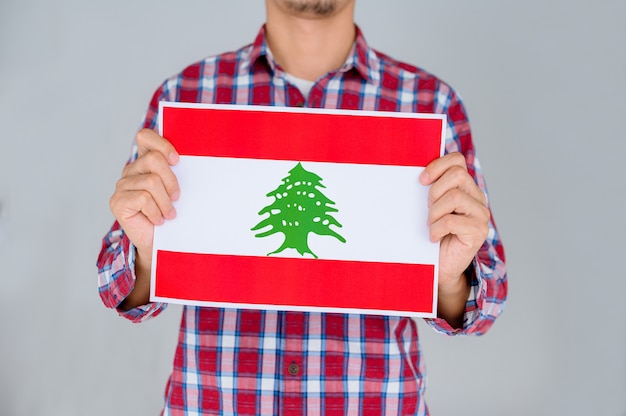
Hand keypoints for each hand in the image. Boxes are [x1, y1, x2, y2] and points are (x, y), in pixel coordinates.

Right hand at [109, 129, 179, 260]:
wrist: (160, 242)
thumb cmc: (171, 214)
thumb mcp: (177, 189)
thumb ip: (178, 172)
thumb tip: (194, 159)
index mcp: (145, 163)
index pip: (145, 137)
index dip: (162, 144)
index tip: (177, 161)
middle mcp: (131, 171)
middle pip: (154, 160)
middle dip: (171, 181)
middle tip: (177, 198)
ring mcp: (122, 186)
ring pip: (151, 182)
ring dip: (166, 202)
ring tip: (169, 214)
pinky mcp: (117, 202)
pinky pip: (143, 198)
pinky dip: (156, 212)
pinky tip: (158, 220)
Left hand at [420, 153, 489, 325]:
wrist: (440, 267)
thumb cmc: (432, 235)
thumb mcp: (430, 208)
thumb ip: (430, 189)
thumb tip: (415, 172)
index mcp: (466, 187)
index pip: (457, 160)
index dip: (437, 165)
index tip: (421, 180)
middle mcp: (477, 198)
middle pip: (457, 174)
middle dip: (435, 190)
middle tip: (427, 208)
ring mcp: (481, 215)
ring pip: (455, 196)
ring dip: (435, 211)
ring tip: (431, 224)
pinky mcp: (478, 232)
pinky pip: (452, 220)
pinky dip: (437, 228)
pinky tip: (434, 237)